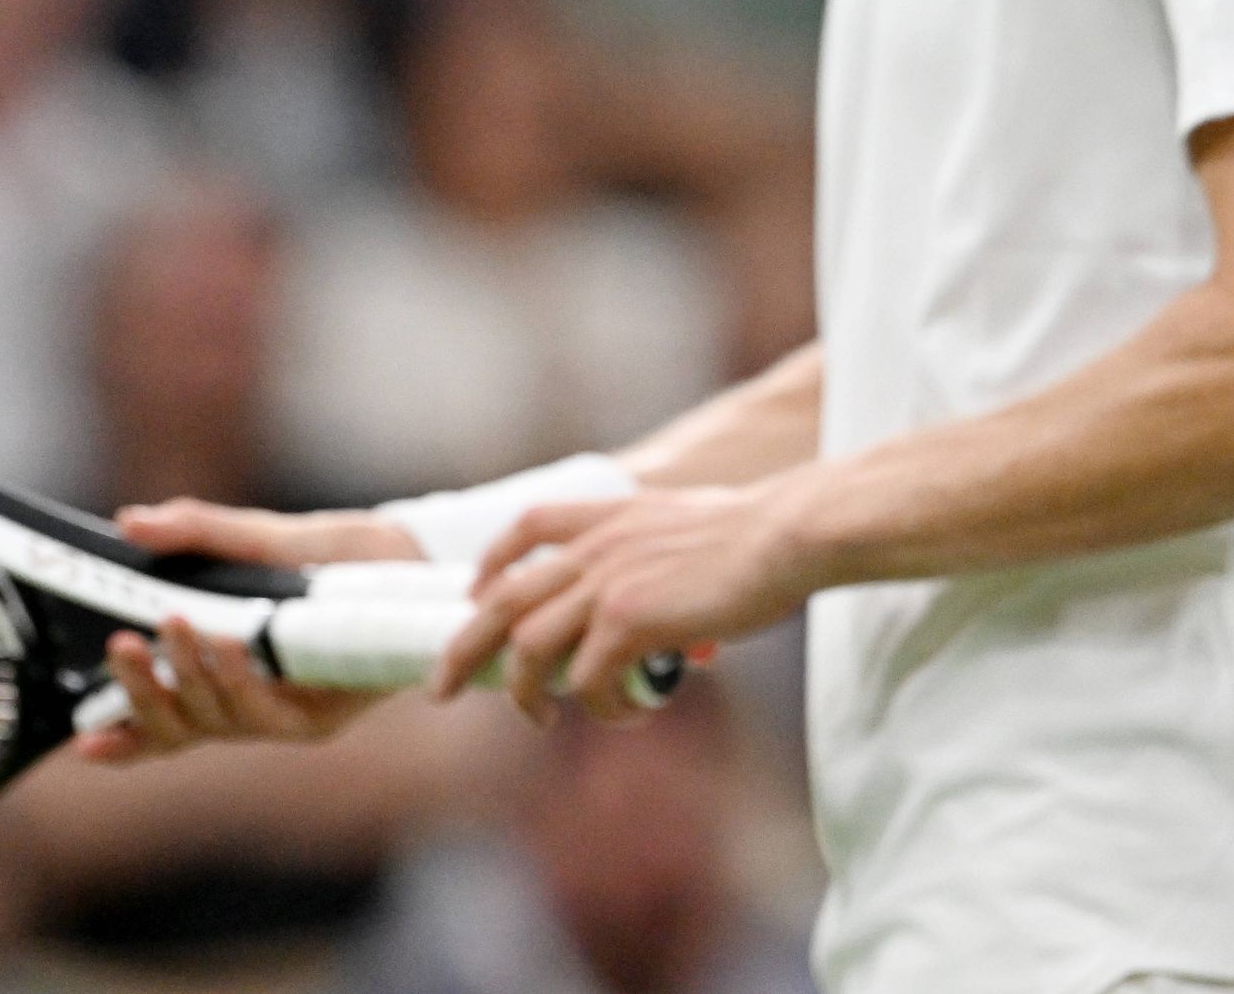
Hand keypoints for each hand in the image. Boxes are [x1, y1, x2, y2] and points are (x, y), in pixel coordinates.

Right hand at [68, 499, 418, 763]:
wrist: (419, 559)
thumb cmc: (342, 557)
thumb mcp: (265, 537)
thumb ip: (200, 533)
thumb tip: (130, 521)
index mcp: (223, 674)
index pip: (162, 719)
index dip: (122, 737)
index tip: (80, 741)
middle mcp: (247, 705)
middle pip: (176, 727)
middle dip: (141, 693)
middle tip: (120, 645)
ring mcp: (282, 716)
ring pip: (212, 721)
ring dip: (185, 676)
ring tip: (172, 625)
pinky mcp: (319, 718)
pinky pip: (264, 712)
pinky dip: (237, 680)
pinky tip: (229, 644)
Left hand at [434, 483, 811, 721]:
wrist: (791, 534)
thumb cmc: (764, 536)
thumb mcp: (696, 529)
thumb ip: (668, 565)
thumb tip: (680, 631)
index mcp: (613, 514)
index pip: (529, 525)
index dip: (492, 562)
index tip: (475, 592)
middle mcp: (597, 546)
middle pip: (501, 599)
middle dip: (462, 649)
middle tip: (442, 688)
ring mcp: (607, 582)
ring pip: (529, 648)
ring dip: (526, 693)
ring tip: (540, 719)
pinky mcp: (628, 620)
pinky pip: (588, 678)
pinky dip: (599, 706)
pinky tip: (628, 714)